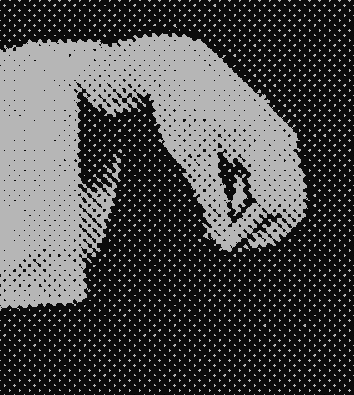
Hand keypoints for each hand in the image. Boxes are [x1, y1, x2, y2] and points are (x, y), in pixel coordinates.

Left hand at [85, 35, 306, 250]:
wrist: (180, 73)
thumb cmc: (182, 111)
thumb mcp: (191, 158)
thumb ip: (208, 198)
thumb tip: (221, 238)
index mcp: (266, 144)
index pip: (278, 204)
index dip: (251, 233)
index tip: (220, 246)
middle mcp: (279, 143)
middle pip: (289, 204)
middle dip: (257, 231)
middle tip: (221, 245)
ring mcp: (274, 143)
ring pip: (278, 196)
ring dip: (249, 220)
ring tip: (210, 232)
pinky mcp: (262, 146)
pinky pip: (265, 185)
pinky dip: (245, 205)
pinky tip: (216, 215)